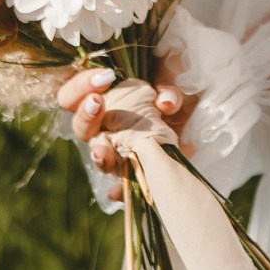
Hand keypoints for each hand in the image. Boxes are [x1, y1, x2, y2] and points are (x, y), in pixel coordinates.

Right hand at [57, 61, 195, 199]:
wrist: (193, 138)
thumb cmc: (176, 107)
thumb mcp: (174, 92)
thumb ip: (169, 91)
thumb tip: (165, 102)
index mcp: (109, 101)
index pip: (76, 94)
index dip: (82, 85)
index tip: (105, 78)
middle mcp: (106, 129)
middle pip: (81, 126)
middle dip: (86, 115)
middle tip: (98, 103)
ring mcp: (119, 154)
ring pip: (99, 157)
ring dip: (100, 155)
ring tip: (103, 152)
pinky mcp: (135, 175)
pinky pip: (122, 186)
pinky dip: (119, 189)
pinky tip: (117, 191)